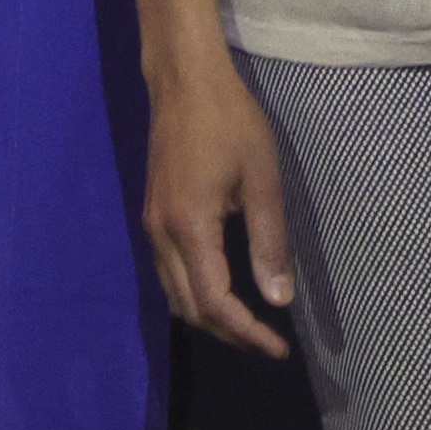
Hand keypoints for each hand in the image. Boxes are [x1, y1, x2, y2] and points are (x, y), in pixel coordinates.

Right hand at [138, 55, 299, 358]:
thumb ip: (268, 241)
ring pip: (175, 295)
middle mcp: (162, 237)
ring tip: (251, 321)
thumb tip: (278, 299)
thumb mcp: (261, 178)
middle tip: (268, 340)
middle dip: (228, 332)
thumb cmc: (230, 121)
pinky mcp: (153, 216)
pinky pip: (169, 274)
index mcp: (190, 229)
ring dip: (210, 316)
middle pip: (189, 309)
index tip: (278, 348)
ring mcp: (152, 227)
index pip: (215, 303)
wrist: (184, 81)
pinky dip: (196, 293)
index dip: (246, 332)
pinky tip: (224, 287)